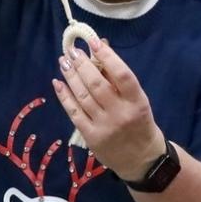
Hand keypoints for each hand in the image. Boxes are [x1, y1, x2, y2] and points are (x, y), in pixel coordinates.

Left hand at [52, 38, 165, 182]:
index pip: (122, 75)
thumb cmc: (139, 123)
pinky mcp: (91, 136)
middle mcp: (121, 113)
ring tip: (63, 62)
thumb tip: (100, 46)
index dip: (107, 56)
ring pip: (83, 96)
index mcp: (137, 101)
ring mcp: (104, 126)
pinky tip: (58, 83)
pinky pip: (74, 112)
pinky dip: (64, 96)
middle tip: (72, 51)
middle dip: (82, 65)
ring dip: (71, 76)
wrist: (142, 159)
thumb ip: (118, 77)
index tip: (93, 42)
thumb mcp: (136, 100)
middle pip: (97, 84)